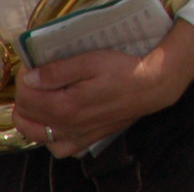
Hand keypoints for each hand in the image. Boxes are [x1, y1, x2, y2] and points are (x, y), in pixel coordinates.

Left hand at [11, 22, 193, 156]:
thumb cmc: (124, 69)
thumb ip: (59, 71)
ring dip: (30, 116)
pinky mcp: (87, 140)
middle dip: (26, 93)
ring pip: (36, 133)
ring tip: (39, 98)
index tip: (34, 64)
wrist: (153, 86)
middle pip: (27, 113)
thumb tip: (30, 78)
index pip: (26, 95)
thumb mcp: (92, 60)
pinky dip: (48, 137)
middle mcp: (67, 125)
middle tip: (37, 76)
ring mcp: (76, 135)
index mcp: (66, 105)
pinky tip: (54, 122)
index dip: (25, 77)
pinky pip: (57, 147)